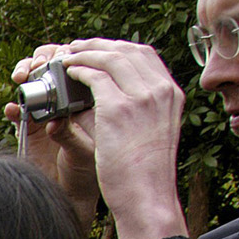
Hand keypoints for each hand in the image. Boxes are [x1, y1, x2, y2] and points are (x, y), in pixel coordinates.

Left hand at [6, 39, 188, 238]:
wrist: (147, 194)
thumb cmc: (145, 172)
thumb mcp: (156, 132)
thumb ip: (145, 111)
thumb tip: (120, 99)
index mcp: (172, 94)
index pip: (147, 55)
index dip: (119, 47)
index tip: (100, 49)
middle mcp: (160, 90)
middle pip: (128, 50)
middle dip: (99, 45)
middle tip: (77, 47)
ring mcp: (141, 97)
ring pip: (110, 58)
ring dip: (85, 53)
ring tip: (67, 56)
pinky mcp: (118, 109)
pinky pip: (94, 77)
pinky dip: (79, 70)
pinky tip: (67, 73)